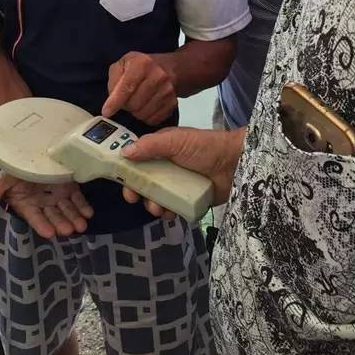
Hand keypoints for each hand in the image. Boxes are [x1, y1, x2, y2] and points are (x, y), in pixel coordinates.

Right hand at [0, 172, 92, 237]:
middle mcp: (42, 201)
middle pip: (53, 215)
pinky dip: (83, 206)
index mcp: (26, 203)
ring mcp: (56, 194)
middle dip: (62, 222)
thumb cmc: (15, 164)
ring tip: (82, 225)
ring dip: (74, 217)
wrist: (30, 145)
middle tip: (70, 230)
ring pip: (66, 209)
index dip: (42, 224)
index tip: (51, 233)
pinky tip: (88, 213)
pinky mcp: (69, 185)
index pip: (34, 217)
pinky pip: (77, 198)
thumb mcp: (3, 180)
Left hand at [102, 51, 176, 124]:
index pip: (127, 87)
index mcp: (142, 64)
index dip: (115, 102)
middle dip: (125, 106)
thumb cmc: (141, 66)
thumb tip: (111, 101)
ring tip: (136, 102)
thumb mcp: (123, 64)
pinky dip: (145, 117)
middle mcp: (157, 76)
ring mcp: (167, 90)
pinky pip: (152, 119)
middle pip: (134, 104)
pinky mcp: (172, 103)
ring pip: (142, 114)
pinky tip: (145, 106)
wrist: (168, 68)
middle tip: (126, 100)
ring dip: (135, 112)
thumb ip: (114, 79)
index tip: (106, 112)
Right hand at [121, 126, 246, 217]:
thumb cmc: (204, 147)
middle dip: (136, 191)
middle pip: (143, 181)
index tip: (120, 180)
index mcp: (161, 150)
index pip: (137, 160)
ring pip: (155, 197)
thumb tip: (124, 152)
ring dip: (151, 205)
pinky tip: (169, 214)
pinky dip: (167, 212)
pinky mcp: (188, 199)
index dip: (126, 170)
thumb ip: (151, 145)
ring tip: (156, 208)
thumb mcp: (176, 141)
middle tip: (134, 198)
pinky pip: (171, 208)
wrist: (234, 164)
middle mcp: (166, 167)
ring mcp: (177, 184)